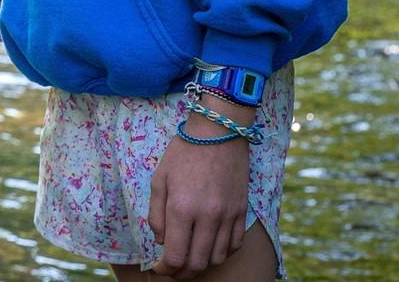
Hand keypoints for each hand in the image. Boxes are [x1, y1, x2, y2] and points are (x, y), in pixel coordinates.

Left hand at [148, 101, 252, 277]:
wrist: (218, 132)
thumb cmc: (183, 152)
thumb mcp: (160, 179)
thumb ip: (156, 213)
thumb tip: (161, 240)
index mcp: (182, 209)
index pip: (175, 257)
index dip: (165, 269)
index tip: (158, 267)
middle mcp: (207, 217)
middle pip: (197, 264)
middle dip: (182, 273)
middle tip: (172, 269)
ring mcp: (228, 216)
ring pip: (217, 259)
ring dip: (202, 265)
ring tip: (190, 259)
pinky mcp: (242, 212)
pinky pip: (234, 246)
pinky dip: (222, 253)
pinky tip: (211, 247)